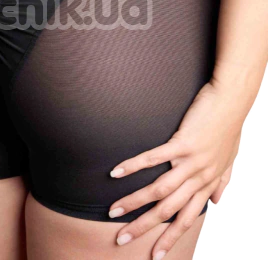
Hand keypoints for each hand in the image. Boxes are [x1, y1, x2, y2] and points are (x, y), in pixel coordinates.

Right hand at [108, 82, 241, 258]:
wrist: (232, 100)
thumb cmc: (229, 127)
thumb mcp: (231, 159)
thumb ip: (224, 182)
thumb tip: (218, 204)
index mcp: (208, 183)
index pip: (186, 219)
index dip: (170, 239)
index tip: (155, 255)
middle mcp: (199, 178)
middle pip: (168, 211)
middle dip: (144, 228)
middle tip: (122, 239)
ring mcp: (190, 161)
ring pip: (158, 190)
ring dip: (133, 202)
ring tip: (113, 210)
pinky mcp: (182, 143)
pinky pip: (153, 159)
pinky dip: (133, 167)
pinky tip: (116, 173)